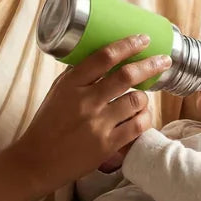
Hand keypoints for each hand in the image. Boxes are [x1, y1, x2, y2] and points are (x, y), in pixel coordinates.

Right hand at [15, 36, 170, 192]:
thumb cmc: (47, 124)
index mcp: (70, 84)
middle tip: (163, 60)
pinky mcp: (107, 145)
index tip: (143, 39)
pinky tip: (142, 116)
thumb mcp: (57, 93)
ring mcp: (97, 124)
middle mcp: (85, 102)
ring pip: (136, 101)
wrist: (37, 161)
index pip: (104, 57)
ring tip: (143, 99)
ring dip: (145, 97)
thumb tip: (104, 58)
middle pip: (126, 76)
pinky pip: (137, 126)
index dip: (127, 45)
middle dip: (150, 64)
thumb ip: (78, 76)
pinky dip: (144, 118)